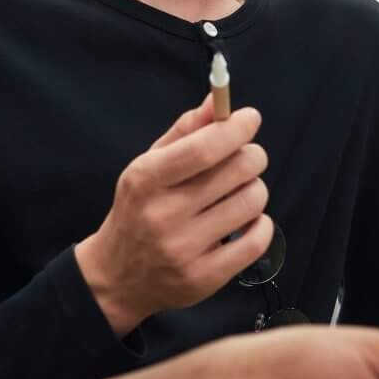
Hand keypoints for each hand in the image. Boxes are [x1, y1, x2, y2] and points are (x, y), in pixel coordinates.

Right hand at [74, 98, 272, 335]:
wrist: (117, 277)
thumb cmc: (138, 211)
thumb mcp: (148, 166)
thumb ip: (184, 132)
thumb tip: (217, 101)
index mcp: (146, 180)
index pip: (203, 148)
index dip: (235, 128)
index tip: (250, 118)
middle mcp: (164, 215)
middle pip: (237, 170)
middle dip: (252, 156)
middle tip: (246, 158)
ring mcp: (185, 249)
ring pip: (252, 202)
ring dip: (255, 190)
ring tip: (239, 193)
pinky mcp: (205, 277)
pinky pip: (257, 240)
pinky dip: (261, 224)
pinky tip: (245, 221)